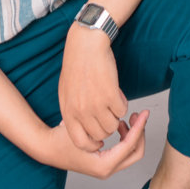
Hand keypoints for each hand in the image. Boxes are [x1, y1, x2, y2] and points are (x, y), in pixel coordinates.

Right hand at [36, 110, 148, 177]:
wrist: (47, 147)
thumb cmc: (62, 138)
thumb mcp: (83, 130)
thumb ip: (105, 128)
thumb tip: (124, 120)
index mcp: (103, 165)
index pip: (130, 146)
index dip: (139, 127)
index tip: (144, 113)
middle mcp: (107, 171)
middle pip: (136, 153)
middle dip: (140, 133)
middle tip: (137, 115)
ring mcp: (106, 169)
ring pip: (131, 153)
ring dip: (133, 135)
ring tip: (125, 119)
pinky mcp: (104, 163)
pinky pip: (123, 152)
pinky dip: (125, 138)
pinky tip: (118, 125)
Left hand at [59, 25, 127, 151]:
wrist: (85, 44)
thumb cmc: (76, 66)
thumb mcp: (66, 93)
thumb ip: (72, 112)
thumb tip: (80, 128)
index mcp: (68, 112)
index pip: (80, 142)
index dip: (92, 144)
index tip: (99, 139)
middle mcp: (81, 111)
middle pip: (101, 135)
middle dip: (107, 126)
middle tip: (109, 114)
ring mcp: (95, 104)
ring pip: (114, 125)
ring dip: (116, 114)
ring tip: (111, 100)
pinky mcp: (110, 95)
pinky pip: (123, 110)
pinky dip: (123, 103)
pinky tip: (116, 91)